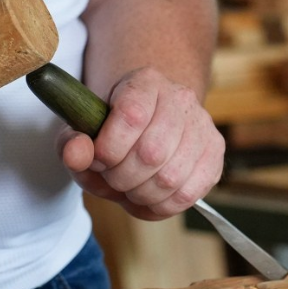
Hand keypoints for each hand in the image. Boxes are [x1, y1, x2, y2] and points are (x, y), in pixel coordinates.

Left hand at [57, 67, 223, 220]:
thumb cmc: (114, 130)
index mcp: (146, 82)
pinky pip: (187, 194)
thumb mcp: (85, 131)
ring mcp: (203, 126)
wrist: (149, 123)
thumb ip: (72, 142)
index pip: (131, 117)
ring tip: (129, 188)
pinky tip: (147, 198)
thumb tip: (76, 154)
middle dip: (122, 177)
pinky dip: (160, 206)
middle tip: (112, 177)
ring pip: (170, 178)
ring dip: (140, 194)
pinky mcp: (215, 154)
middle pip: (151, 153)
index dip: (108, 150)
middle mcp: (180, 98)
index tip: (98, 159)